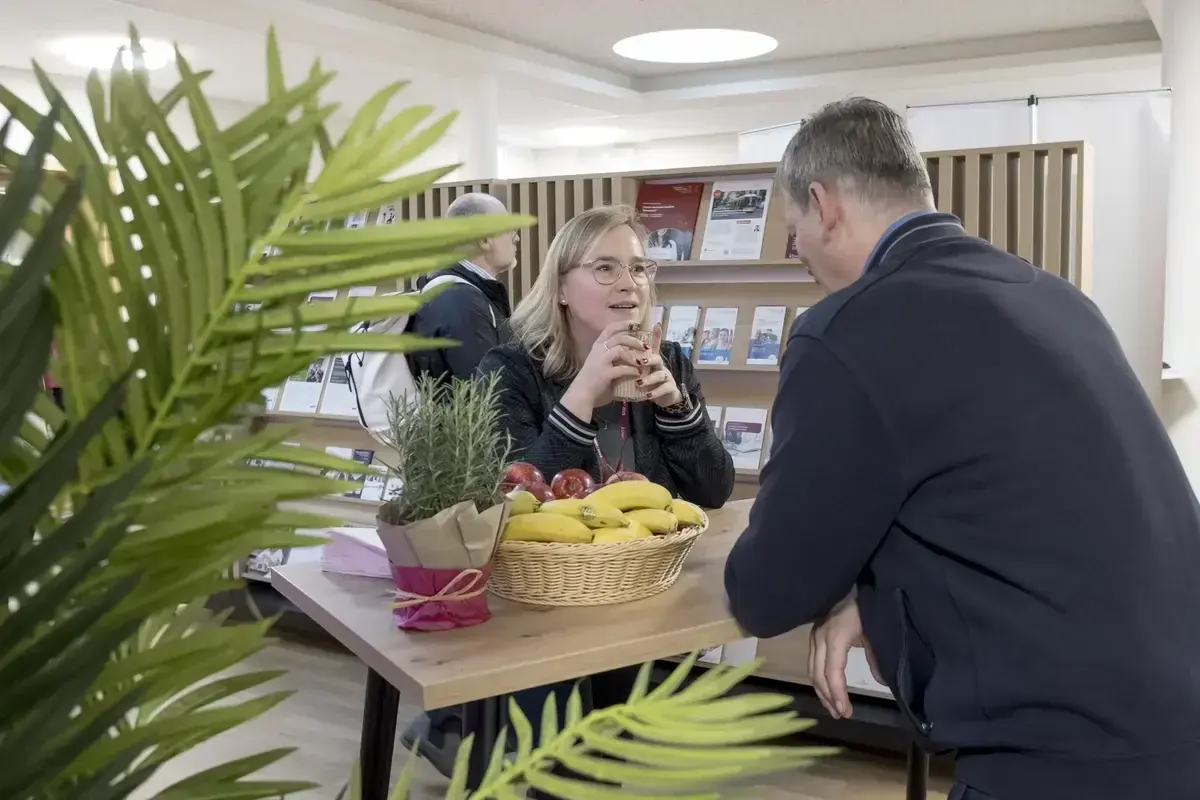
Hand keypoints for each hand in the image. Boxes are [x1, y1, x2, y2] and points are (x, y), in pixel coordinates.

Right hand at [562, 320, 647, 413]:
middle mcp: (598, 350)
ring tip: (642, 361)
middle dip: (634, 340)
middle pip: (619, 337)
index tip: (635, 324)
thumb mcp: (603, 365)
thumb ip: (616, 360)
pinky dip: (631, 370)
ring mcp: (601, 361)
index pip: (610, 328)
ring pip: (620, 349)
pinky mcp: (604, 373)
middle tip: (645, 346)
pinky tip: (637, 374)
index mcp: (598, 346)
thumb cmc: (592, 381)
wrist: (581, 395)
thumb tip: (633, 358)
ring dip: (633, 355)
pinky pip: (621, 368)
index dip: (623, 324)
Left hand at [638, 324, 683, 406]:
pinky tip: (648, 396)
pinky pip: (665, 389)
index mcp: (652, 360)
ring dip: (649, 379)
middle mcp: (661, 366)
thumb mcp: (639, 371)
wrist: (664, 398)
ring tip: (639, 383)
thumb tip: (619, 351)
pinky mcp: (671, 388)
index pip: (654, 345)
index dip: (657, 335)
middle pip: (657, 358)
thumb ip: (631, 362)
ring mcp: (667, 377)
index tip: (656, 325)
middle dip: (649, 359)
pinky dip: (656, 392)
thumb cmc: (650, 382)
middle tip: (640, 362)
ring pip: (660, 375)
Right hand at [808, 595, 882, 719]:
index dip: (838, 694)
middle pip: (818, 675)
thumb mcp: (873, 630)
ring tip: (833, 708)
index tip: (846, 711)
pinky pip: (812, 663)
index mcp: (835, 638)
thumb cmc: (862, 606)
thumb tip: (880, 681)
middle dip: (828, 697)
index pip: (832, 672)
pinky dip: (818, 679)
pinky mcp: (814, 636)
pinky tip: (827, 688)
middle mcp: (820, 639)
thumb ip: (875, 656)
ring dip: (821, 691)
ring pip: (812, 670)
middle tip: (841, 715)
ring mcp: (814, 637)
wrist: (846, 582)